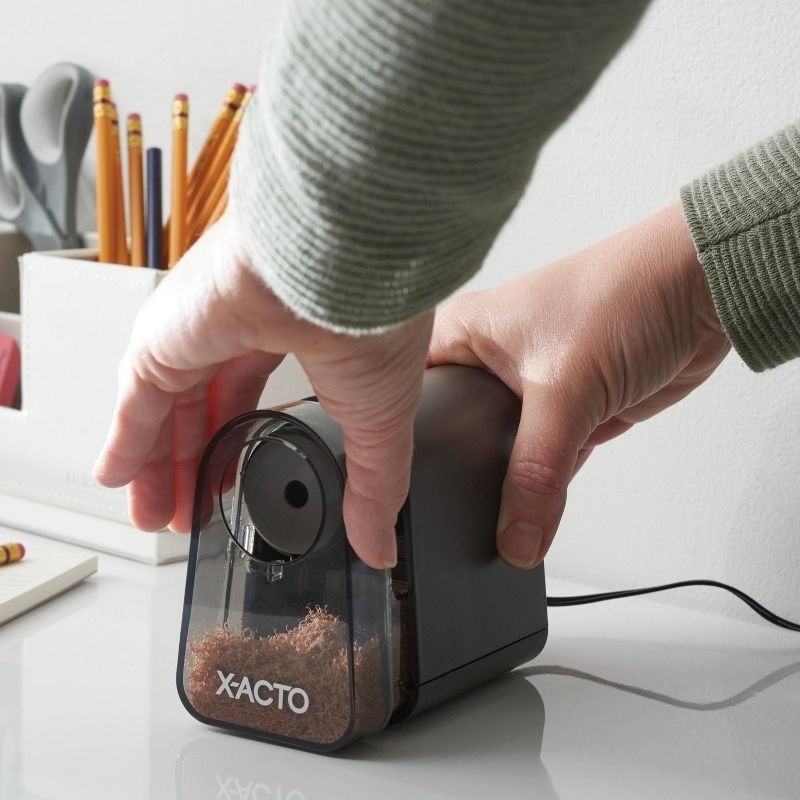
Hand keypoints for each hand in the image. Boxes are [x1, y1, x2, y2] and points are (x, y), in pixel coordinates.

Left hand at [93, 214, 432, 568]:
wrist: (343, 262)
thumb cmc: (373, 318)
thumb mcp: (376, 423)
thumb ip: (372, 489)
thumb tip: (380, 547)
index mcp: (289, 334)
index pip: (246, 394)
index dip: (234, 443)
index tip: (229, 483)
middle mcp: (235, 327)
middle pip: (199, 408)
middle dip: (192, 465)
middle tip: (187, 513)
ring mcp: (197, 329)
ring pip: (165, 407)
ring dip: (157, 465)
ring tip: (157, 517)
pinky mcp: (166, 336)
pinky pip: (135, 398)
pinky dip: (124, 439)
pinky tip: (116, 478)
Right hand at [429, 202, 729, 568]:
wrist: (701, 292)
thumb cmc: (626, 293)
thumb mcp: (564, 390)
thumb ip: (536, 473)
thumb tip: (515, 537)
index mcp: (462, 335)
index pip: (410, 401)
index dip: (400, 447)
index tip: (398, 495)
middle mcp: (487, 361)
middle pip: (456, 437)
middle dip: (462, 475)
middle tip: (449, 515)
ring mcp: (529, 387)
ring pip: (506, 455)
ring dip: (514, 483)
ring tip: (503, 515)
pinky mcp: (567, 409)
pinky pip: (545, 461)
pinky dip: (548, 483)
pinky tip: (542, 503)